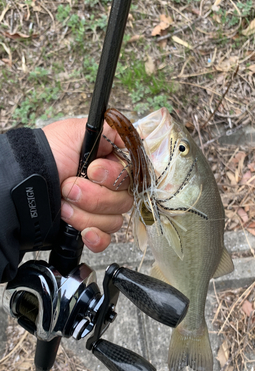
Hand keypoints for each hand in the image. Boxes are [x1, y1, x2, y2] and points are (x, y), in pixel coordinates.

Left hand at [43, 118, 132, 251]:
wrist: (21, 185)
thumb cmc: (45, 157)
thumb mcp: (73, 132)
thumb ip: (107, 130)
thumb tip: (127, 138)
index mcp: (107, 167)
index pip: (129, 177)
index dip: (111, 176)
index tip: (91, 170)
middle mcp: (105, 189)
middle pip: (123, 201)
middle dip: (93, 196)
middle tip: (68, 187)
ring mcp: (97, 211)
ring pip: (113, 221)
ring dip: (85, 214)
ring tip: (63, 204)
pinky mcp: (87, 229)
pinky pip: (105, 240)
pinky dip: (96, 237)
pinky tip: (84, 232)